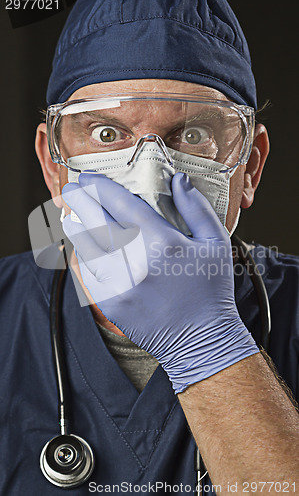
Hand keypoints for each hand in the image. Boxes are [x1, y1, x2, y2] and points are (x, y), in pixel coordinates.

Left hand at [62, 172, 257, 392]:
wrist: (201, 340)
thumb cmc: (211, 290)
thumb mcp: (216, 243)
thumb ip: (196, 208)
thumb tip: (178, 179)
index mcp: (162, 242)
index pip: (121, 204)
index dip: (99, 187)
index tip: (88, 178)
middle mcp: (136, 262)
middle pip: (95, 222)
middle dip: (80, 201)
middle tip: (72, 190)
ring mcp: (119, 285)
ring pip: (86, 248)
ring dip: (76, 228)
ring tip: (72, 217)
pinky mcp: (110, 304)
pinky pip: (87, 274)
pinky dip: (82, 256)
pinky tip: (83, 248)